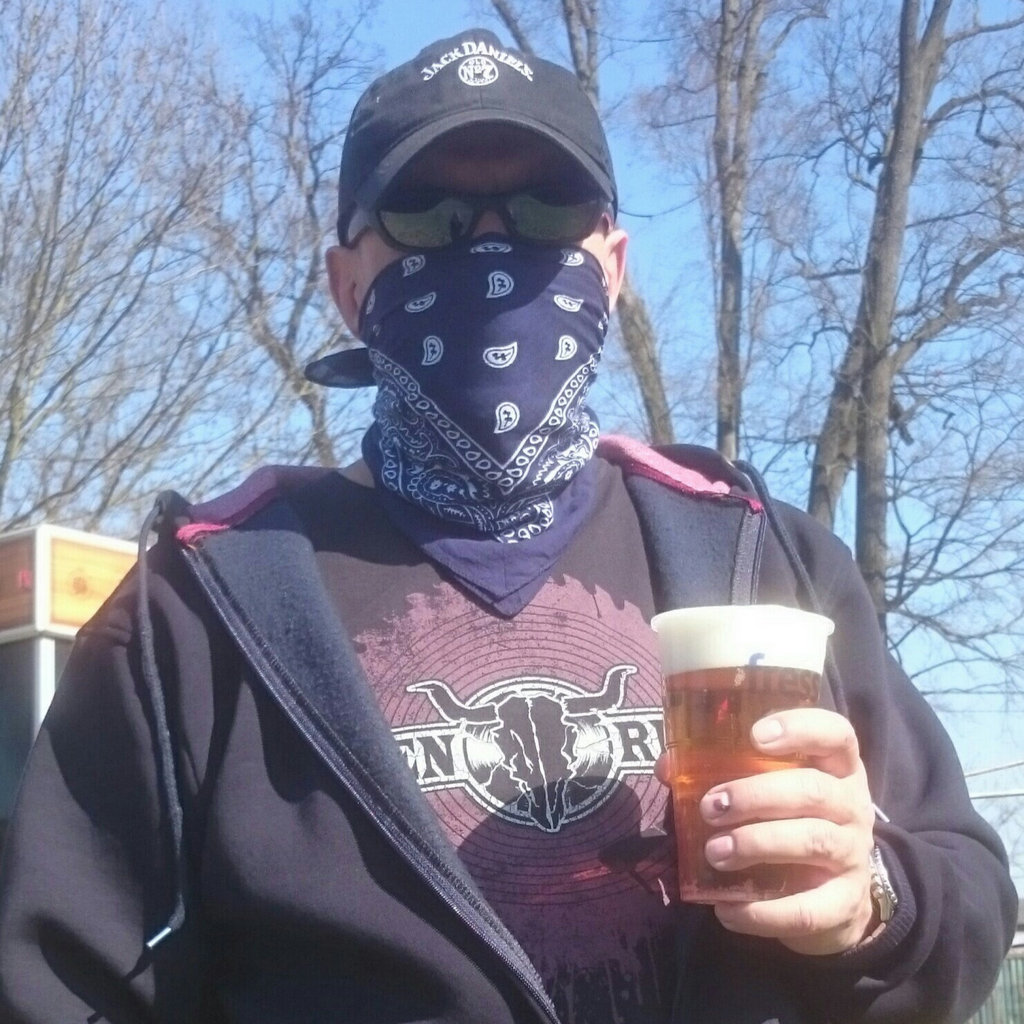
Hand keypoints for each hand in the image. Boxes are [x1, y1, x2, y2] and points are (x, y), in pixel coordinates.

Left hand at [657, 707, 877, 954]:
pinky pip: (808, 910)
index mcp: (836, 768)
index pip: (835, 734)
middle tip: (710, 807)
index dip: (800, 729)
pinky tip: (727, 909)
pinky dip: (764, 912)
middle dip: (755, 796)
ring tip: (714, 852)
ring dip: (757, 843)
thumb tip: (666, 766)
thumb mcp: (768, 790)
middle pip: (813, 790)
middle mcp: (852, 806)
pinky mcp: (845, 906)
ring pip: (813, 841)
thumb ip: (721, 771)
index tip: (755, 735)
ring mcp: (854, 856)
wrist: (834, 897)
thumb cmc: (789, 822)